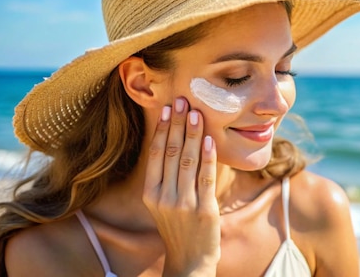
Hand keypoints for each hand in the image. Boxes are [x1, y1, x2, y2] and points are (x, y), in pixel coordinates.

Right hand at [143, 97, 220, 275]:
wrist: (189, 259)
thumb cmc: (177, 226)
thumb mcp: (162, 202)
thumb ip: (166, 176)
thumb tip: (175, 139)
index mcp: (150, 193)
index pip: (155, 154)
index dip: (162, 129)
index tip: (167, 108)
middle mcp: (163, 197)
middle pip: (171, 152)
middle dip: (177, 124)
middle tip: (183, 101)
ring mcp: (183, 204)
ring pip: (187, 161)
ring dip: (193, 134)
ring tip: (196, 113)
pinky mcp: (204, 210)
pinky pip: (205, 178)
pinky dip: (207, 157)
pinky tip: (209, 140)